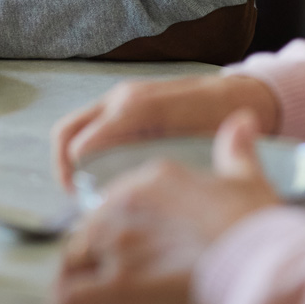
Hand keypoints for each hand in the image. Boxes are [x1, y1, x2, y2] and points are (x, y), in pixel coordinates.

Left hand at [51, 110, 279, 303]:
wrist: (256, 261)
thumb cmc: (252, 224)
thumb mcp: (246, 177)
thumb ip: (236, 148)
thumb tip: (243, 120)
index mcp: (154, 176)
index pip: (113, 197)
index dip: (116, 224)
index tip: (127, 243)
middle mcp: (127, 204)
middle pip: (88, 227)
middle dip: (93, 252)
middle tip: (107, 275)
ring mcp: (118, 243)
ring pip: (72, 258)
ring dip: (78, 279)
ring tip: (87, 300)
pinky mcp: (117, 285)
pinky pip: (69, 298)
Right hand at [52, 73, 280, 189]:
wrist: (240, 94)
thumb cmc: (222, 120)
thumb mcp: (199, 145)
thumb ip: (163, 162)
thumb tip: (125, 187)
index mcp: (136, 107)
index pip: (83, 146)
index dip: (79, 181)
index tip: (92, 208)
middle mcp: (121, 98)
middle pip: (66, 134)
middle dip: (64, 171)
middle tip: (80, 202)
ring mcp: (120, 98)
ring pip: (73, 131)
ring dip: (71, 163)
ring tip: (90, 195)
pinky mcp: (124, 105)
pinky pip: (90, 128)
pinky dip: (86, 153)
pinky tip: (107, 179)